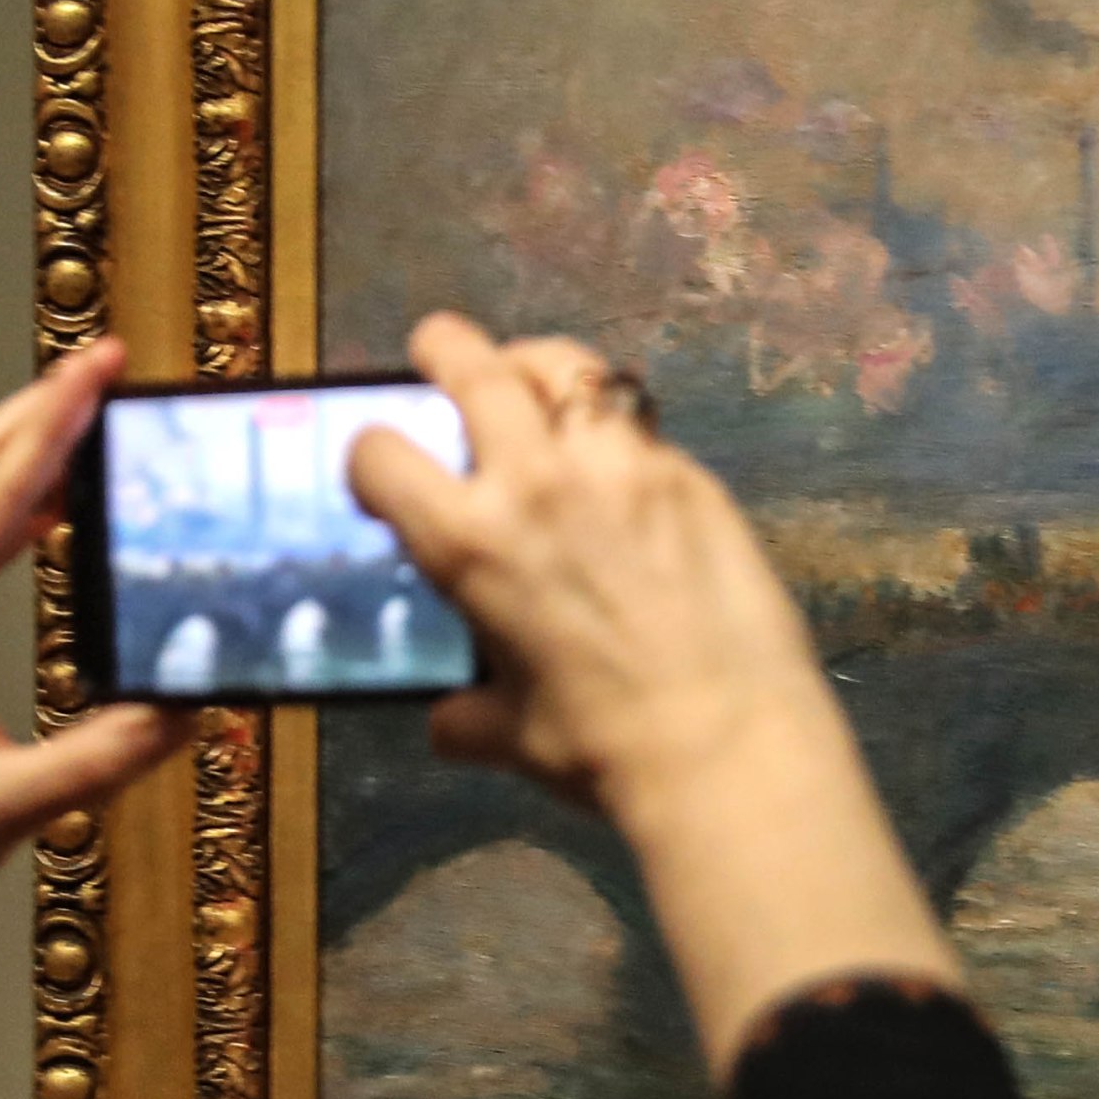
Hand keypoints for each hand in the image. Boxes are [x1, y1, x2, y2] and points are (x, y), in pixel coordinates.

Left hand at [0, 338, 191, 1008]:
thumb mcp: (2, 813)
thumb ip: (98, 760)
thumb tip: (188, 707)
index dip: (52, 429)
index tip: (100, 369)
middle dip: (40, 410)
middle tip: (111, 364)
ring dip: (25, 444)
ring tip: (95, 406)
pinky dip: (11, 493)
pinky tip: (59, 491)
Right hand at [346, 313, 959, 1067]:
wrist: (726, 743)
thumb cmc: (603, 749)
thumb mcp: (513, 734)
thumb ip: (469, 714)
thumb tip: (449, 719)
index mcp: (468, 541)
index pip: (382, 452)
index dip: (371, 454)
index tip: (383, 463)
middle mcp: (535, 480)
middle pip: (475, 366)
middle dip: (446, 348)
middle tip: (441, 350)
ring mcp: (620, 465)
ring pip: (568, 369)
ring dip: (538, 367)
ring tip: (536, 382)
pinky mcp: (689, 474)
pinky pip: (638, 424)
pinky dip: (614, 429)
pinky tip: (620, 463)